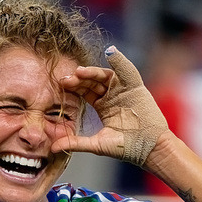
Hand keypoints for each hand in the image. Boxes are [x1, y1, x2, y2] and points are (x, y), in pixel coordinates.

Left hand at [53, 47, 168, 167]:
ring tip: (80, 71)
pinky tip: (110, 53)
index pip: (85, 92)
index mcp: (103, 106)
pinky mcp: (136, 86)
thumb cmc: (125, 147)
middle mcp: (112, 95)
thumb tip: (53, 148)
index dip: (74, 87)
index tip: (61, 85)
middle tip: (67, 79)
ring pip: (106, 75)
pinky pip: (127, 70)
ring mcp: (124, 90)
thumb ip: (75, 143)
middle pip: (93, 81)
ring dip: (93, 72)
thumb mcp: (96, 144)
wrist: (149, 148)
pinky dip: (120, 60)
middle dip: (80, 79)